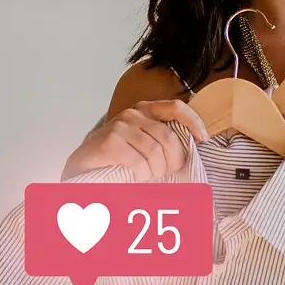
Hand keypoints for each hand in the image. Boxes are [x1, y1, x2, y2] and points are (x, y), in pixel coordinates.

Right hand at [62, 100, 211, 180]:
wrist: (81, 164)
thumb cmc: (115, 156)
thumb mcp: (140, 141)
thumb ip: (161, 138)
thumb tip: (192, 147)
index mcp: (144, 110)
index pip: (176, 107)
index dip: (194, 122)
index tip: (202, 139)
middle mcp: (133, 114)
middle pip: (168, 138)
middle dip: (173, 161)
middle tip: (165, 173)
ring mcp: (120, 127)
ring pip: (155, 153)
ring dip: (155, 171)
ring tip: (147, 177)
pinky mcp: (110, 143)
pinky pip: (140, 163)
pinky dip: (142, 175)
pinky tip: (136, 177)